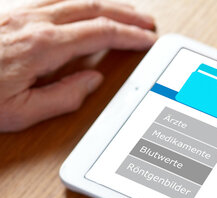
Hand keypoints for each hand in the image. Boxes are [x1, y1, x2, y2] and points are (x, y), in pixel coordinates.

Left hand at [0, 0, 156, 131]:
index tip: (147, 39)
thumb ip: (64, 97)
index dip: (130, 35)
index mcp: (44, 46)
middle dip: (127, 13)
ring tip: (125, 11)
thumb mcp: (21, 112)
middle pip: (93, 7)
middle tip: (147, 21)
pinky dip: (78, 0)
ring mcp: (20, 10)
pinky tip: (83, 5)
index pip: (101, 34)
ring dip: (105, 3)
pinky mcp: (8, 9)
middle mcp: (34, 21)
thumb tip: (92, 82)